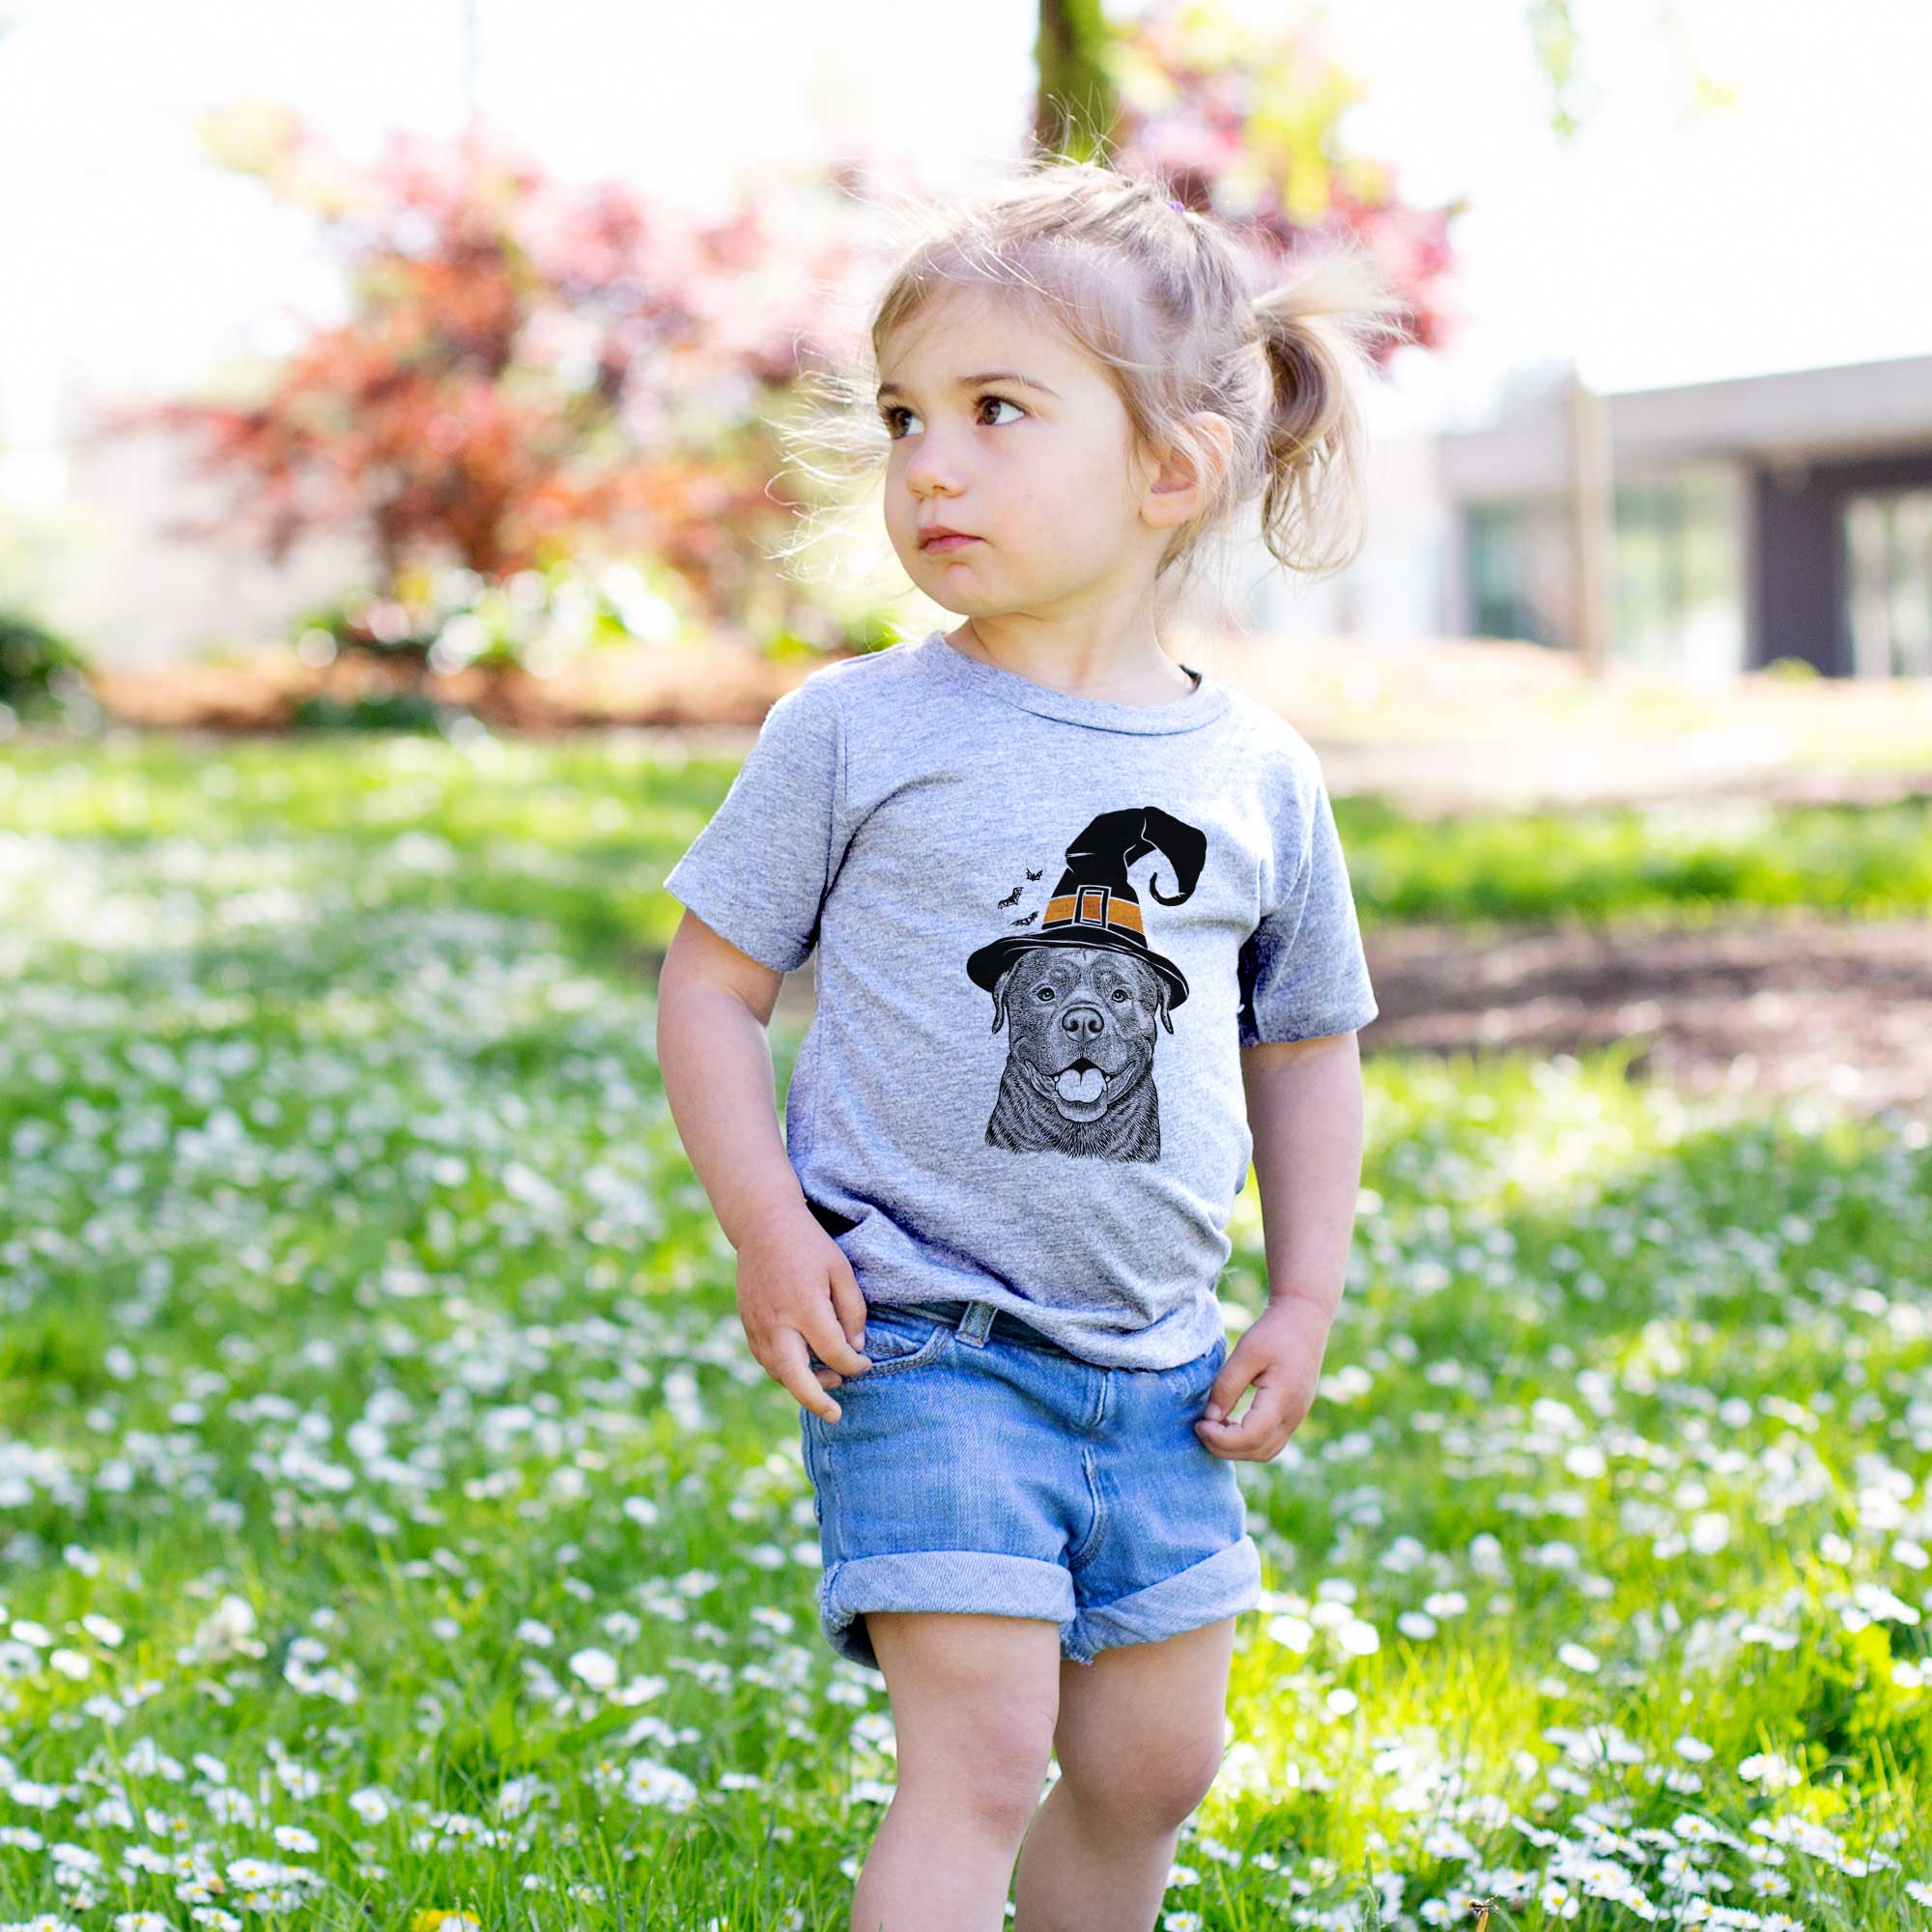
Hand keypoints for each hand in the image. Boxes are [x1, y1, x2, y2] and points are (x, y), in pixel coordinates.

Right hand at [735, 1206, 871, 1423]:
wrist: (763, 1225)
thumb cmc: (809, 1245)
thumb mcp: (841, 1270)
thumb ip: (852, 1310)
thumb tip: (855, 1347)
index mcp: (805, 1307)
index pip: (834, 1353)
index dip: (854, 1365)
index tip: (865, 1364)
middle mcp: (778, 1322)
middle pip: (794, 1377)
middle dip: (816, 1400)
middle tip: (836, 1414)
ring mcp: (758, 1325)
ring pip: (777, 1372)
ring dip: (801, 1385)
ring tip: (827, 1381)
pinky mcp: (747, 1324)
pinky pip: (765, 1359)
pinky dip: (784, 1371)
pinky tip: (803, 1365)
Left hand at [1194, 1296, 1333, 1460]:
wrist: (1305, 1319)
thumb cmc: (1275, 1332)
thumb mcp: (1246, 1353)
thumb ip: (1227, 1386)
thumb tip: (1210, 1418)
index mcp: (1284, 1399)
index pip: (1251, 1437)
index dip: (1221, 1439)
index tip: (1199, 1424)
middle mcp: (1294, 1415)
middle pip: (1258, 1451)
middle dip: (1225, 1448)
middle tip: (1200, 1429)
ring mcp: (1297, 1417)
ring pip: (1266, 1451)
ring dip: (1237, 1449)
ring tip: (1213, 1429)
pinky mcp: (1293, 1414)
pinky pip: (1271, 1441)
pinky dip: (1248, 1442)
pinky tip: (1229, 1426)